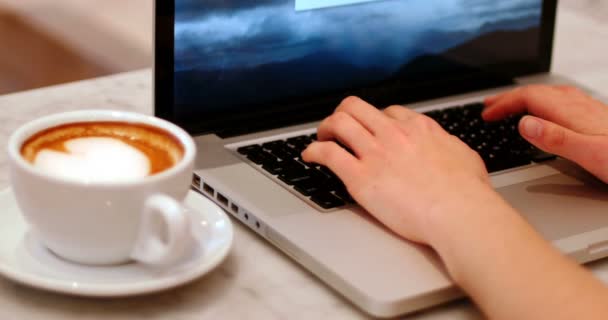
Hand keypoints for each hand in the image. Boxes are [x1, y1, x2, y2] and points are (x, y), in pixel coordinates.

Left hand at [302, 97, 491, 244]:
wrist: (460, 213)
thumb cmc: (467, 192)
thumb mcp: (463, 155)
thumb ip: (447, 146)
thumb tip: (445, 145)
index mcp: (418, 128)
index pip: (387, 111)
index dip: (373, 119)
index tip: (369, 129)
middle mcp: (394, 134)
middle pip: (356, 107)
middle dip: (343, 114)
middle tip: (338, 126)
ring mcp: (375, 153)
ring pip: (338, 123)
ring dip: (325, 128)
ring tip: (321, 138)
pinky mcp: (360, 176)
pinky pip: (327, 153)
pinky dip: (312, 151)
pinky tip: (309, 156)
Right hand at [483, 85, 607, 182]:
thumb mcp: (590, 155)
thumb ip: (556, 139)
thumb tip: (524, 124)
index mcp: (571, 113)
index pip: (529, 98)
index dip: (504, 104)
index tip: (487, 114)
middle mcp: (579, 107)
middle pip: (536, 93)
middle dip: (509, 98)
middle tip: (489, 106)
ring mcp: (588, 110)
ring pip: (548, 95)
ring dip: (524, 98)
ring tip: (511, 104)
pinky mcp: (595, 117)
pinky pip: (560, 101)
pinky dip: (542, 102)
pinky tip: (545, 110)